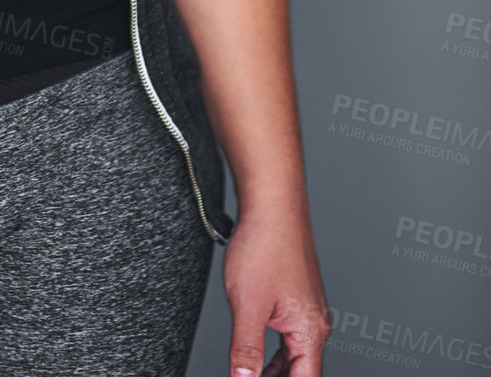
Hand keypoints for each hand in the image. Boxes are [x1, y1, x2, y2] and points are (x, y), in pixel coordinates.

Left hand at [223, 203, 332, 376]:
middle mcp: (314, 322)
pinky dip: (274, 350)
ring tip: (251, 376)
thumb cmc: (265, 244)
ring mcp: (307, 307)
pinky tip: (257, 352)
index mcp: (310, 331)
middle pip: (301, 371)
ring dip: (275, 370)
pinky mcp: (296, 295)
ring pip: (294, 354)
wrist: (272, 202)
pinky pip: (289, 334)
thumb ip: (246, 349)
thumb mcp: (248, 305)